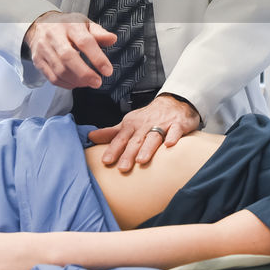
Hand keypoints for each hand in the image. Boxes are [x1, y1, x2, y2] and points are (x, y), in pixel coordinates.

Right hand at [23, 11, 115, 88]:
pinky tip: (76, 83)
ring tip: (88, 82)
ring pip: (59, 70)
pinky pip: (52, 77)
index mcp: (70, 25)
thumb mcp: (84, 23)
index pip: (84, 42)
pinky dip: (66, 84)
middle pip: (68, 57)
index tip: (107, 70)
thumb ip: (99, 33)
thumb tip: (112, 39)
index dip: (97, 58)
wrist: (40, 25)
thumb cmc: (66, 26)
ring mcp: (44, 49)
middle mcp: (55, 36)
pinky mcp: (38, 60)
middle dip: (84, 74)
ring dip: (76, 81)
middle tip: (97, 82)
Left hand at [86, 94, 200, 173]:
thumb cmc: (148, 117)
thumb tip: (90, 137)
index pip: (120, 138)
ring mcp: (162, 124)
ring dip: (147, 147)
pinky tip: (169, 145)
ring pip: (154, 137)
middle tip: (122, 168)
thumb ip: (111, 133)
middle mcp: (145, 125)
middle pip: (136, 140)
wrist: (173, 102)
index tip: (106, 161)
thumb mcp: (128, 123)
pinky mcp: (178, 124)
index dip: (113, 149)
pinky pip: (175, 130)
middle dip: (128, 153)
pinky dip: (173, 136)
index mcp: (132, 125)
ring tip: (141, 160)